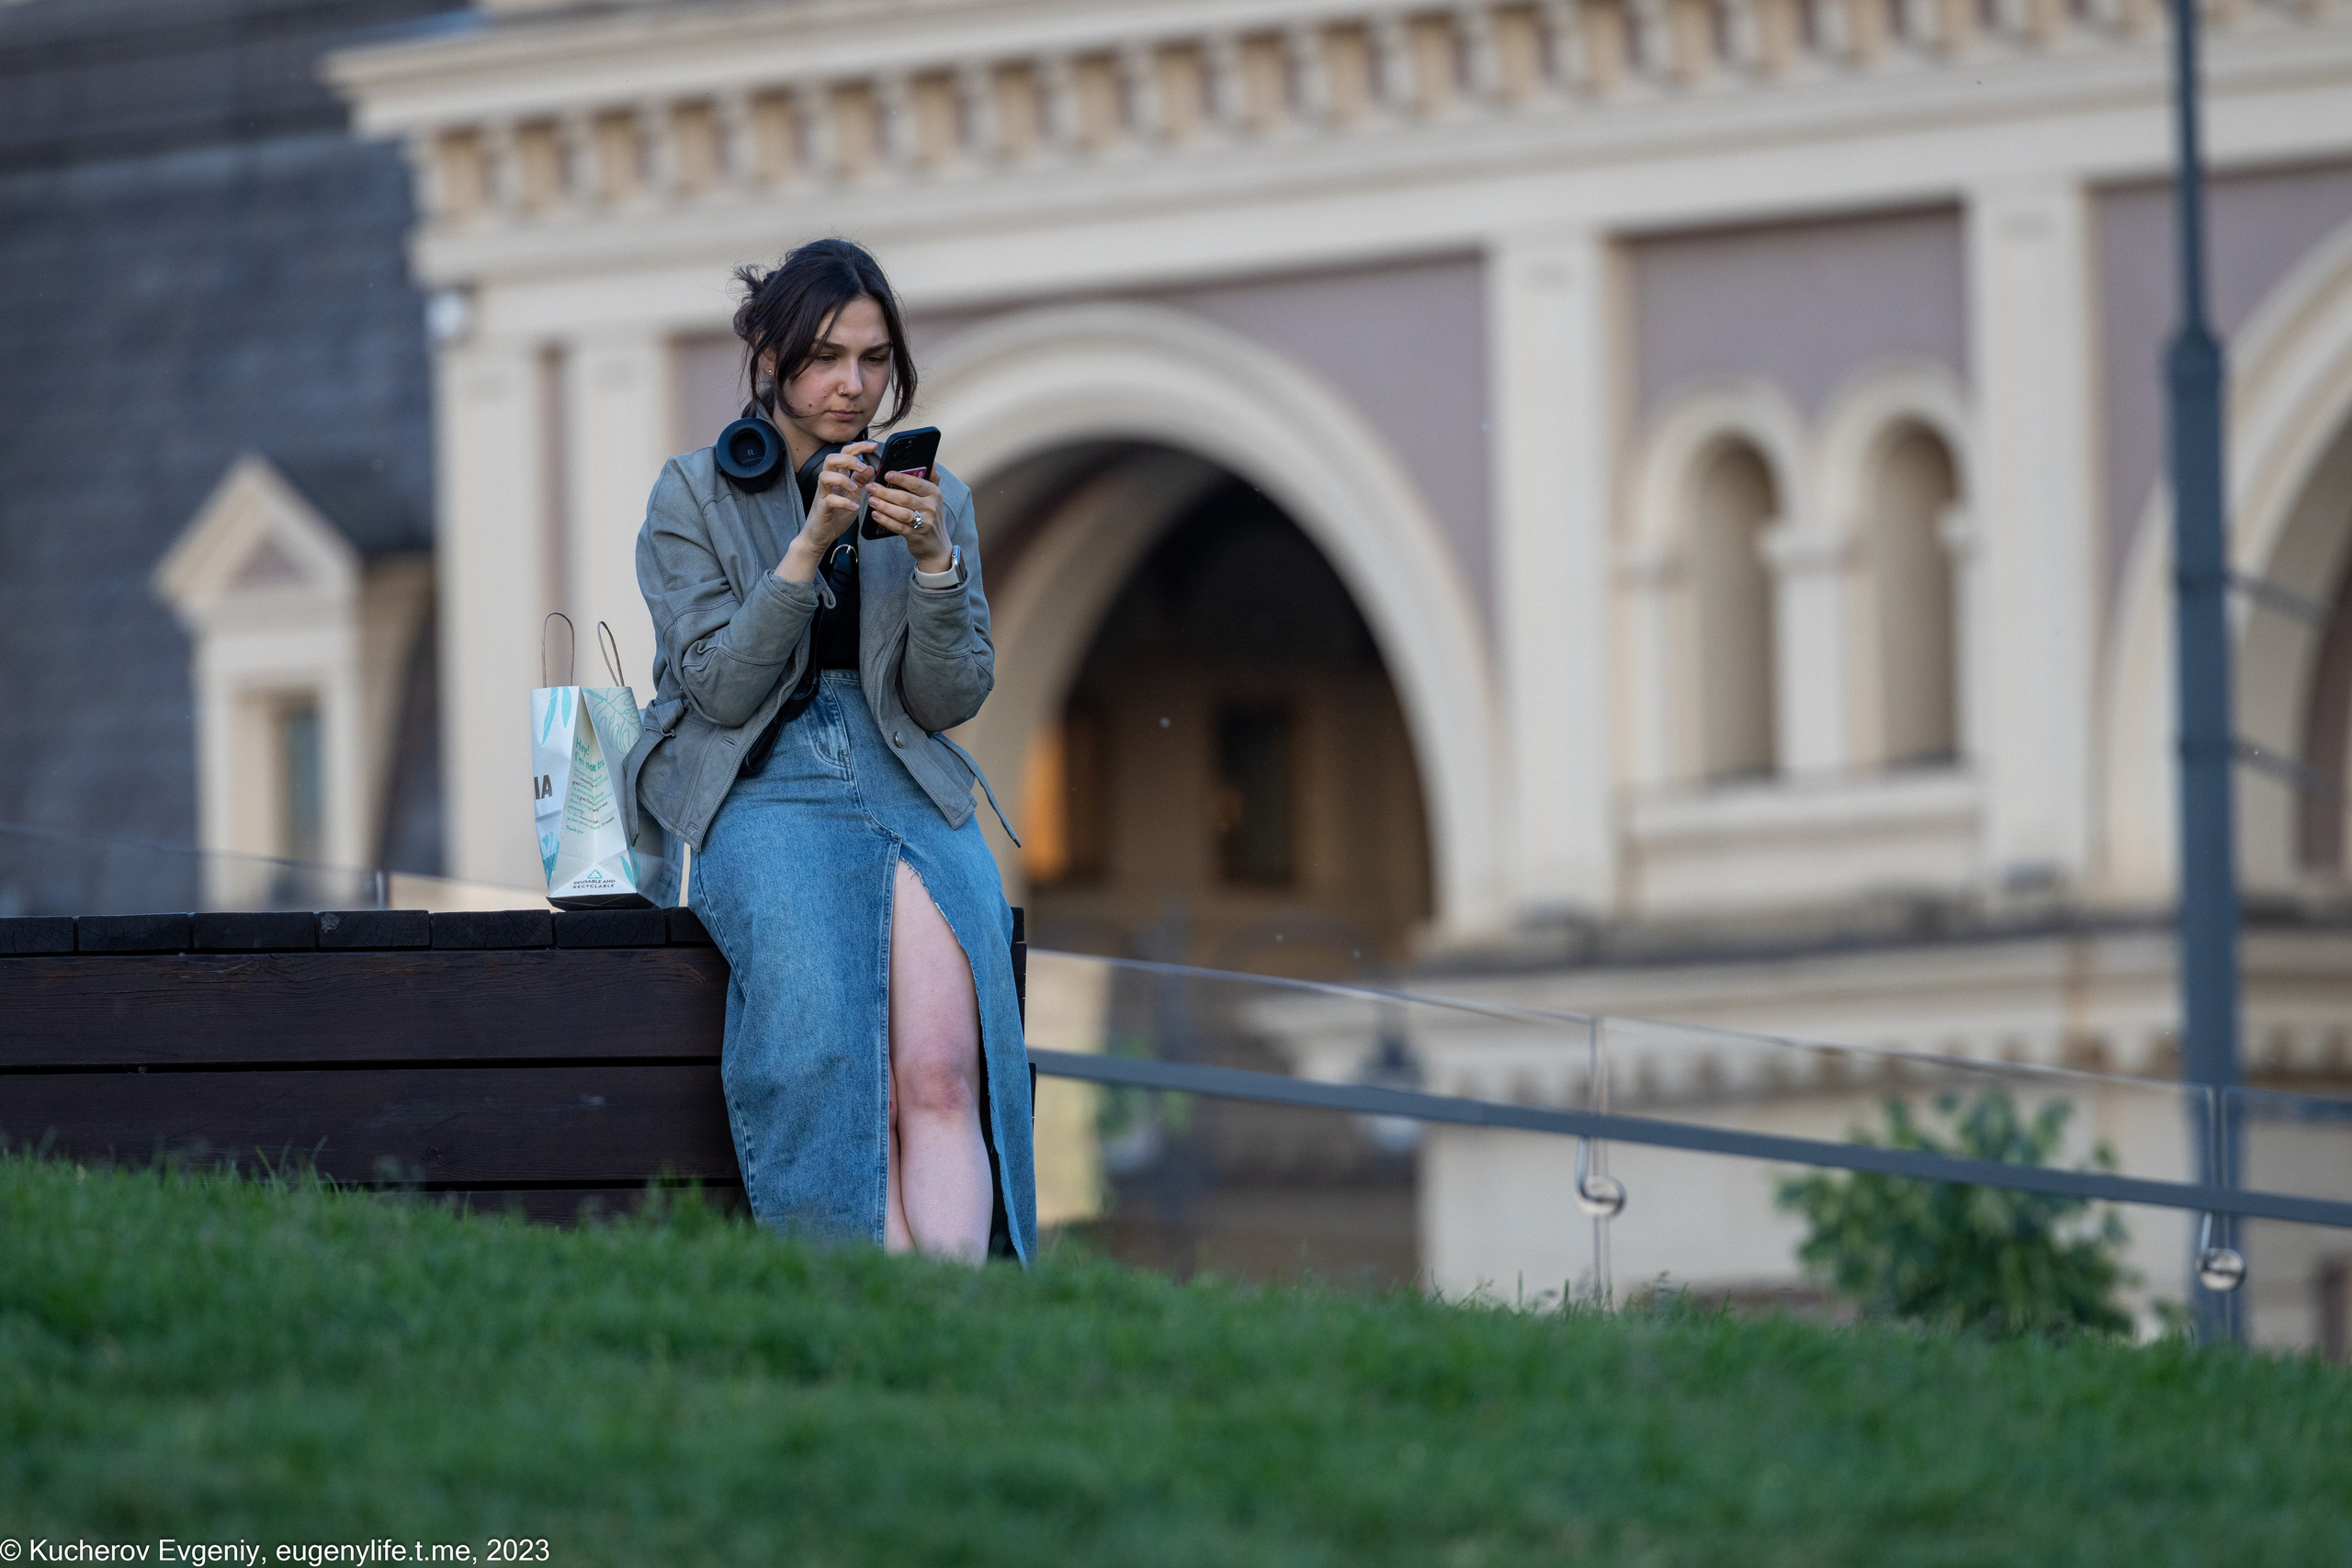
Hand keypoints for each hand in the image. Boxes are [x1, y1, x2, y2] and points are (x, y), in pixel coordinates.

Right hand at [777, 441, 875, 580]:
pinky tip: (854, 507)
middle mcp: (827, 483)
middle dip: (848, 459)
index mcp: (836, 477)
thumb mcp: (853, 496)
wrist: (820, 537)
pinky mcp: (821, 509)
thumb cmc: (835, 516)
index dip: (858, 447)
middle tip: (862, 467)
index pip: (844, 454)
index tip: (873, 445)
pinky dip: (844, 502)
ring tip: (856, 489)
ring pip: (825, 476)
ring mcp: (822, 495)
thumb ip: (861, 481)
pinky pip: (830, 500)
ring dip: (843, 479)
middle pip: (831, 459)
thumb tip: (870, 467)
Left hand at [862, 468, 953, 573]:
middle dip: (885, 492)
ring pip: (901, 513)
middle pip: (905, 498)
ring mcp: (924, 523)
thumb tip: (929, 463)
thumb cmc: (931, 517)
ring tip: (871, 500)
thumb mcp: (934, 498)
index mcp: (934, 494)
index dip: (900, 478)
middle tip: (871, 487)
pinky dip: (885, 520)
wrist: (937, 545)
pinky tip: (875, 515)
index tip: (886, 474)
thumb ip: (931, 480)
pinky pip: (898, 526)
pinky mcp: (915, 535)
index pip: (916, 483)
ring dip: (884, 506)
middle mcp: (931, 507)